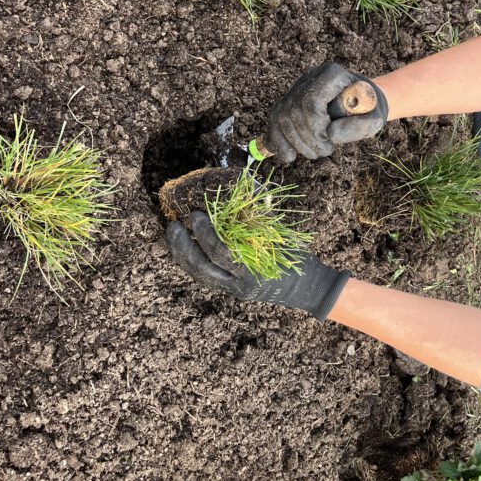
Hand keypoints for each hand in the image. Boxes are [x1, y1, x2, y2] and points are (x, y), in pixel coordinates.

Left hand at [166, 211, 349, 319]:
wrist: (308, 290)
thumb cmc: (297, 258)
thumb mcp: (282, 237)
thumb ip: (260, 219)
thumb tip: (243, 189)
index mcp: (253, 271)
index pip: (221, 253)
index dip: (205, 234)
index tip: (196, 214)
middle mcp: (239, 285)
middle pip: (202, 268)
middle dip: (183, 247)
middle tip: (173, 225)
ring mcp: (232, 290)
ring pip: (198, 275)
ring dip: (181, 254)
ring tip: (172, 233)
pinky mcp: (229, 290)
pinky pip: (204, 276)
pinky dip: (191, 261)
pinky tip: (183, 246)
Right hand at [265, 63, 387, 163]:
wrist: (360, 105)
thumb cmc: (368, 111)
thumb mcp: (374, 119)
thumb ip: (360, 126)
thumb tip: (331, 134)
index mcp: (332, 74)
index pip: (312, 98)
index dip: (316, 124)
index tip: (329, 139)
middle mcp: (310, 77)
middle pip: (296, 109)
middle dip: (308, 138)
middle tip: (325, 150)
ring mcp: (296, 89)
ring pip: (283, 116)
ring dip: (297, 143)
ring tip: (315, 152)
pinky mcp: (287, 103)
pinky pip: (274, 122)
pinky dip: (279, 142)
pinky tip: (289, 156)